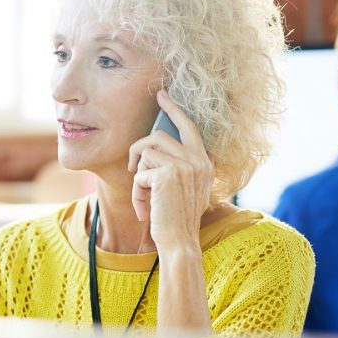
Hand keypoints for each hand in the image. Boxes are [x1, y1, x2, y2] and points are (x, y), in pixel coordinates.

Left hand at [127, 91, 213, 249]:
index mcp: (205, 162)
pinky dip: (136, 193)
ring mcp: (184, 166)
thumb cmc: (179, 219)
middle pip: (158, 136)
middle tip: (132, 166)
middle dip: (139, 149)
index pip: (189, 127)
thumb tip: (155, 148)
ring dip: (138, 177)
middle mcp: (197, 161)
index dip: (174, 110)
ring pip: (146, 154)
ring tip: (145, 197)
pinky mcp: (167, 175)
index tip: (162, 96)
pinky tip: (144, 209)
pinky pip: (139, 174)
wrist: (180, 242)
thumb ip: (181, 167)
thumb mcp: (187, 189)